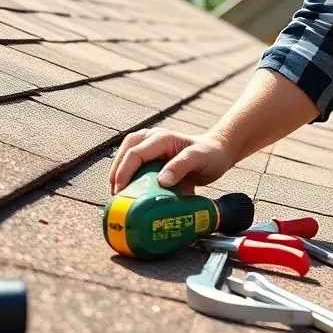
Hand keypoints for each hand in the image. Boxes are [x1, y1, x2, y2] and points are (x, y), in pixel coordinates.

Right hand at [108, 127, 234, 195]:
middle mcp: (153, 138)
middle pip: (125, 151)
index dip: (124, 172)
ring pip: (125, 153)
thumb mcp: (199, 160)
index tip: (120, 191)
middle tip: (115, 194)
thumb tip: (162, 181)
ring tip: (116, 191)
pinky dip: (125, 172)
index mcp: (162, 139)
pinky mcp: (150, 152)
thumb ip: (181, 166)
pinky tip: (126, 187)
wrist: (217, 152)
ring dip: (118, 171)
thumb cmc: (210, 155)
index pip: (135, 154)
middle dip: (116, 172)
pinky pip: (132, 159)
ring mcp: (150, 143)